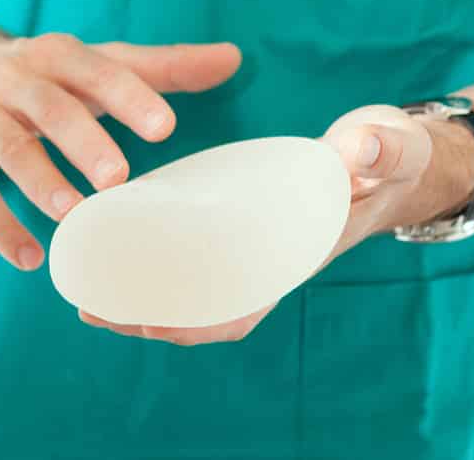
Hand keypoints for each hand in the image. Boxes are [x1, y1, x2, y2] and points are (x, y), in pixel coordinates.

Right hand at [0, 33, 241, 270]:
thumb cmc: (36, 74)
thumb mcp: (90, 63)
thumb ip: (159, 67)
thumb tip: (233, 60)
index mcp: (56, 56)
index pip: (97, 71)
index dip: (130, 97)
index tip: (166, 128)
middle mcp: (13, 80)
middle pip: (50, 108)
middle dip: (83, 140)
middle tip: (118, 177)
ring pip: (9, 150)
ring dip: (41, 184)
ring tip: (73, 216)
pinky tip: (30, 258)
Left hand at [81, 104, 473, 344]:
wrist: (387, 151)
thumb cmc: (388, 157)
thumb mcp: (387, 149)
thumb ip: (375, 150)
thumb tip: (355, 147)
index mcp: (297, 254)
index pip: (245, 307)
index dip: (198, 322)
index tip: (154, 325)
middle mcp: (268, 259)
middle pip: (203, 308)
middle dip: (149, 315)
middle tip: (92, 307)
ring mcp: (250, 245)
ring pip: (189, 286)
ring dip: (139, 294)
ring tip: (85, 290)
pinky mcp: (236, 222)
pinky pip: (189, 255)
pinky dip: (150, 260)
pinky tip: (109, 247)